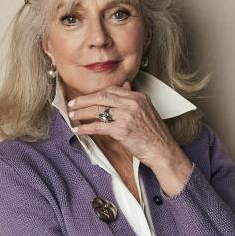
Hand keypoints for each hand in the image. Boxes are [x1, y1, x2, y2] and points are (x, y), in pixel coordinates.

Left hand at [67, 80, 181, 168]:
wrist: (162, 150)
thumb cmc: (154, 134)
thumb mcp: (146, 110)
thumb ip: (133, 98)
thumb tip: (125, 85)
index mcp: (138, 97)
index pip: (112, 90)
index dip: (96, 94)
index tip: (86, 98)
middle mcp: (132, 104)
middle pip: (102, 97)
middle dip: (84, 100)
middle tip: (72, 103)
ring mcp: (126, 116)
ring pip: (98, 110)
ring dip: (81, 113)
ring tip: (72, 116)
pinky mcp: (121, 130)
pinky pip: (98, 127)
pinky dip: (86, 128)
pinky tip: (79, 130)